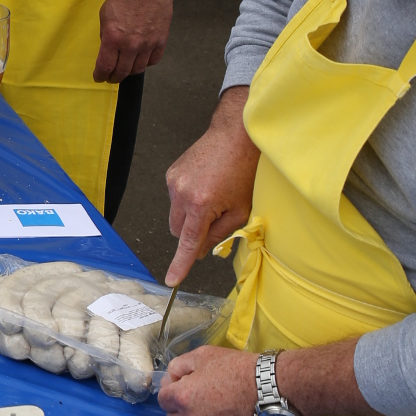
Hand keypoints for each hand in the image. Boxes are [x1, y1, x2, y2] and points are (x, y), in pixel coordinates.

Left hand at [94, 0, 173, 82]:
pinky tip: (141, 59)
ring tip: (126, 69)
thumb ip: (105, 34)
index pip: (105, 66)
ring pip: (138, 69)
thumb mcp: (105, 14)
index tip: (99, 77)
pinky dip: (146, 63)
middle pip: (122, 72)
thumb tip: (108, 47)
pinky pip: (154, 60)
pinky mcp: (160, 40)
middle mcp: (130, 45)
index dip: (100, 75)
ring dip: (130, 71)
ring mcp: (147, 44)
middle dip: (114, 77)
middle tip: (111, 77)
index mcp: (112, 38)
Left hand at [158, 345, 260, 415]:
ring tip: (206, 407)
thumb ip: (179, 365)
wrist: (269, 388)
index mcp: (182, 397)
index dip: (171, 389)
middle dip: (178, 405)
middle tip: (196, 393)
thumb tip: (171, 377)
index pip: (162, 398)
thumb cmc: (237, 369)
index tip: (182, 383)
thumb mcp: (203, 355)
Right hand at [164, 86, 258, 284]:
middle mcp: (181, 193)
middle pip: (177, 231)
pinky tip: (205, 186)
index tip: (172, 280)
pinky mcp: (172, 173)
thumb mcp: (241, 209)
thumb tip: (202, 249)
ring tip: (213, 197)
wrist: (235, 135)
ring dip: (190, 216)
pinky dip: (187, 200)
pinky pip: (175, 198)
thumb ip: (220, 233)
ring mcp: (173, 182)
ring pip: (175, 215)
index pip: (188, 243)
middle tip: (213, 223)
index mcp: (201, 205)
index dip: (180, 264)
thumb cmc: (244, 170)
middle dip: (191, 234)